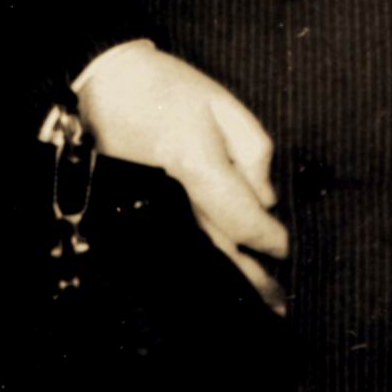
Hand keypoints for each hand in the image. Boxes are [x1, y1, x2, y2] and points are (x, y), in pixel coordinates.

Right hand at [74, 42, 287, 310]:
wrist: (105, 86)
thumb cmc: (168, 87)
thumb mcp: (221, 101)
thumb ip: (252, 149)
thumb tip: (267, 198)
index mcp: (196, 162)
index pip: (239, 216)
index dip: (267, 237)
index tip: (286, 248)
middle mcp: (172, 194)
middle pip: (218, 247)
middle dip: (251, 278)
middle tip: (279, 305)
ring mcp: (153, 205)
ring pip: (198, 249)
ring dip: (228, 277)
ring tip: (258, 303)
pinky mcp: (144, 207)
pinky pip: (182, 238)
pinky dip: (205, 259)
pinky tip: (221, 275)